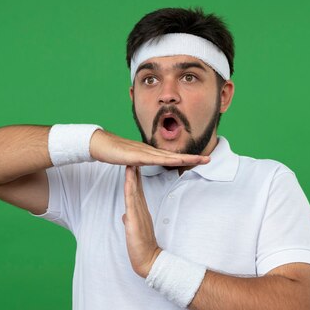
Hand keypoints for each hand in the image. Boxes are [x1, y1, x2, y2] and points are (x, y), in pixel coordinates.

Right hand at [90, 129, 209, 166]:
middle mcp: (151, 151)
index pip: (173, 157)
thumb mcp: (133, 160)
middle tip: (209, 159)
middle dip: (193, 158)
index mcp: (151, 153)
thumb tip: (150, 164)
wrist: (101, 144)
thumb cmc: (115, 152)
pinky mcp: (136, 156)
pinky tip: (175, 161)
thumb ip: (142, 162)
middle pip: (175, 156)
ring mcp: (144, 152)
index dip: (187, 158)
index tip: (201, 160)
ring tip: (199, 160)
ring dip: (184, 158)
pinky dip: (166, 160)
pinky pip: (154, 159)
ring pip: (168, 157)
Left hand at [122, 165, 161, 277]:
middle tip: (135, 154)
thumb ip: (130, 220)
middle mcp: (141, 207)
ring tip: (131, 161)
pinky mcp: (134, 218)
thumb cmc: (141, 246)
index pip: (137, 189)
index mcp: (140, 209)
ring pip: (135, 189)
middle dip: (136, 170)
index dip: (135, 175)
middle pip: (137, 185)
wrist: (148, 259)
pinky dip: (130, 188)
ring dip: (133, 175)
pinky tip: (128, 178)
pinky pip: (131, 199)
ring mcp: (138, 211)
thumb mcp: (134, 229)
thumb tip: (125, 215)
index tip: (134, 162)